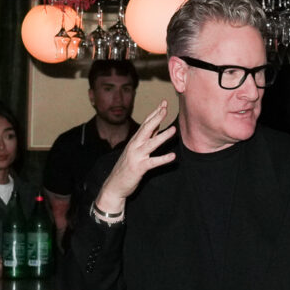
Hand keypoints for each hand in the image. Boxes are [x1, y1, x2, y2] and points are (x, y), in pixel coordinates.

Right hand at [92, 100, 176, 216]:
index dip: (155, 113)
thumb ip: (146, 139)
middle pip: (147, 129)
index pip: (146, 123)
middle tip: (165, 108)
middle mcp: (134, 146)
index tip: (163, 103)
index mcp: (134, 141)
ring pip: (151, 144)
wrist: (114, 185)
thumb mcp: (136, 150)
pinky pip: (153, 163)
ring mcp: (136, 156)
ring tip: (174, 130)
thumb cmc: (127, 167)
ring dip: (162, 136)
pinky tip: (172, 156)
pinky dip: (163, 159)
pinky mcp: (139, 168)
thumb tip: (157, 126)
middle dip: (157, 118)